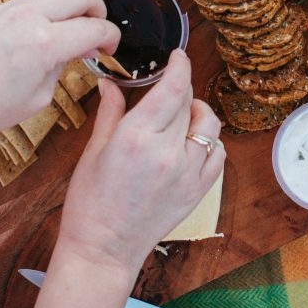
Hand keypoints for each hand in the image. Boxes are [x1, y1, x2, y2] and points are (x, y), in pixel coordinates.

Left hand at [0, 0, 119, 141]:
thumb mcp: (38, 98)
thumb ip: (63, 67)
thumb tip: (75, 51)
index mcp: (44, 43)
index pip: (95, 28)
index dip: (111, 39)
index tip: (110, 49)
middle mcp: (30, 17)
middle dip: (99, 11)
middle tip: (98, 34)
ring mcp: (12, 8)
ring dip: (75, 2)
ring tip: (75, 27)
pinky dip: (53, 3)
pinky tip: (51, 27)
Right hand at [56, 50, 225, 278]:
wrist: (102, 250)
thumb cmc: (89, 203)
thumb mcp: (93, 151)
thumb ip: (110, 112)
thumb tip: (111, 83)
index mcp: (136, 137)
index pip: (173, 88)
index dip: (180, 66)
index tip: (178, 56)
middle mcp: (166, 152)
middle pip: (189, 103)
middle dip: (182, 88)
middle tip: (170, 87)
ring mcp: (186, 174)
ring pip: (209, 127)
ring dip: (199, 114)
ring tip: (184, 114)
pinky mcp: (196, 192)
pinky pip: (217, 156)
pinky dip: (210, 143)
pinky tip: (193, 143)